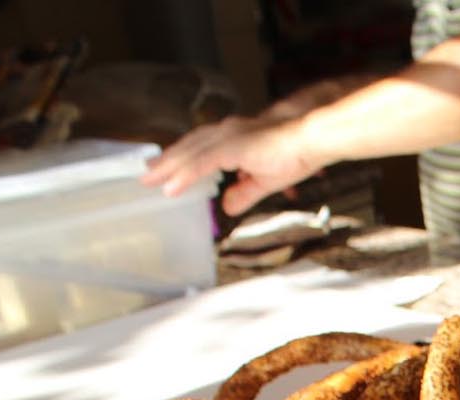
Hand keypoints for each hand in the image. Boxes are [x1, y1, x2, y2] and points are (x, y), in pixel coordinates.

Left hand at [141, 113, 324, 216]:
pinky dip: (184, 175)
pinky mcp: (233, 147)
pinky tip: (170, 187)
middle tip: (146, 174)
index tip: (163, 171)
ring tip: (149, 180)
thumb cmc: (296, 153)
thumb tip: (226, 206)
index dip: (181, 159)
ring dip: (168, 166)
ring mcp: (228, 138)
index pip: (200, 147)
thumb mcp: (266, 181)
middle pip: (189, 146)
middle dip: (167, 161)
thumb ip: (245, 193)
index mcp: (235, 139)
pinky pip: (202, 163)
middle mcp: (227, 133)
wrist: (313, 139)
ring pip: (190, 153)